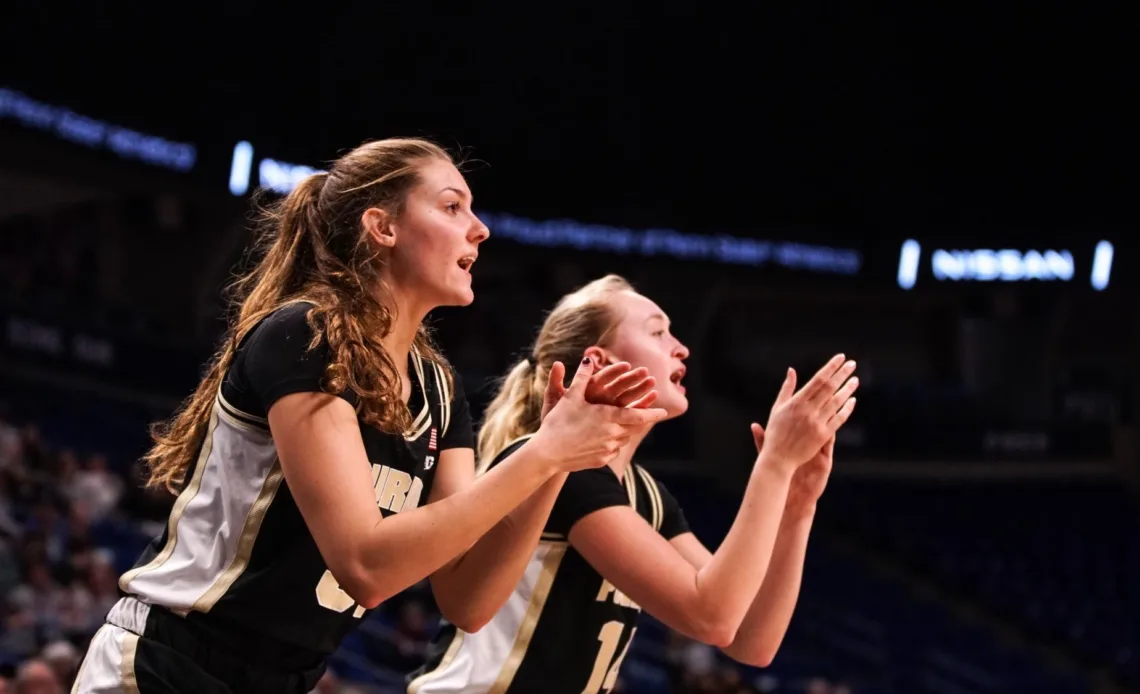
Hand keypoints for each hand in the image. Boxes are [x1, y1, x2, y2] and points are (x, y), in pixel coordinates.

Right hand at [534, 357, 669, 472]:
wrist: (548, 453)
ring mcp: (607, 449)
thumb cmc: (558, 422)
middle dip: (643, 420)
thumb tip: (589, 358)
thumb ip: (582, 378)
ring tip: (627, 425)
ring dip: (627, 431)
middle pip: (634, 427)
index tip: (664, 411)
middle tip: (650, 416)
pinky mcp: (600, 461)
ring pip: (624, 439)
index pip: (638, 415)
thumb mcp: (570, 397)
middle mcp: (613, 434)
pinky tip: (608, 441)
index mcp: (609, 416)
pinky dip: (614, 444)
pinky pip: (613, 451)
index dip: (652, 412)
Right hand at [752, 354, 857, 474]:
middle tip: (852, 364)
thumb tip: (791, 370)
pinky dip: (846, 409)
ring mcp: (817, 423)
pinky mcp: (823, 435)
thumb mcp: (778, 407)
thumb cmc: (776, 432)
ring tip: (855, 380)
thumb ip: (787, 388)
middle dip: (842, 374)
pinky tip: (852, 401)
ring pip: (837, 402)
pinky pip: (839, 419)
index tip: (840, 358)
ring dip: (847, 389)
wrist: (779, 458)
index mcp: (797, 401)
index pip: (818, 379)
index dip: (831, 367)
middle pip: (830, 388)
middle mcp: (808, 410)